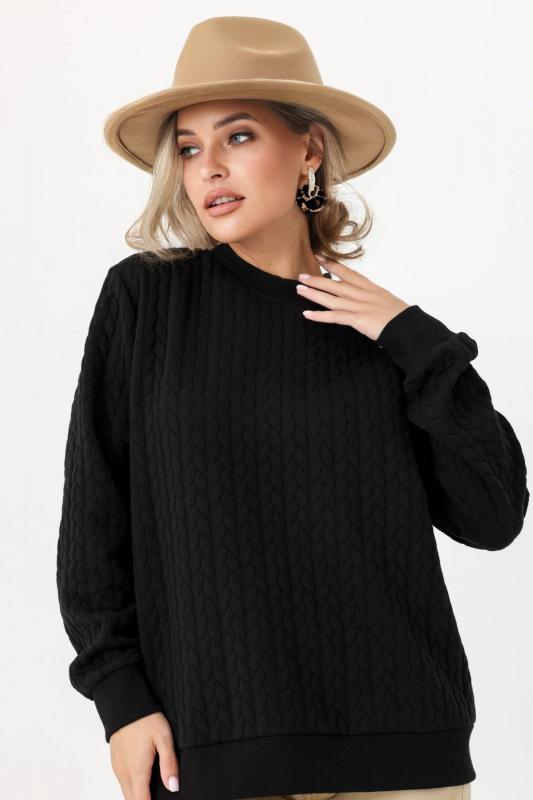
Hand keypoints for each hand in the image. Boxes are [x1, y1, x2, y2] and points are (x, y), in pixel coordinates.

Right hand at [110, 711, 179, 797]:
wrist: (124, 704)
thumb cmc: (146, 719)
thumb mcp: (164, 738)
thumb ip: (169, 764)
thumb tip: (173, 787)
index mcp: (137, 770)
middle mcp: (124, 773)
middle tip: (160, 797)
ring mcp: (118, 769)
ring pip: (127, 793)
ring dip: (138, 796)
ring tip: (154, 792)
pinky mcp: (115, 763)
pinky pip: (123, 783)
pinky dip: (133, 788)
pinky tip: (145, 782)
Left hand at [296, 255, 410, 340]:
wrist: (406, 325)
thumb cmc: (398, 315)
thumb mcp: (383, 298)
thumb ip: (370, 295)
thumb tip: (361, 295)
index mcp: (368, 287)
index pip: (347, 272)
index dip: (332, 264)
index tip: (319, 257)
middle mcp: (361, 294)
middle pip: (334, 284)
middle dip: (316, 279)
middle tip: (301, 275)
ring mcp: (358, 306)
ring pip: (331, 298)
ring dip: (313, 294)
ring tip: (299, 290)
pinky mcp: (357, 319)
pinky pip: (334, 317)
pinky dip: (320, 316)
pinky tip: (307, 314)